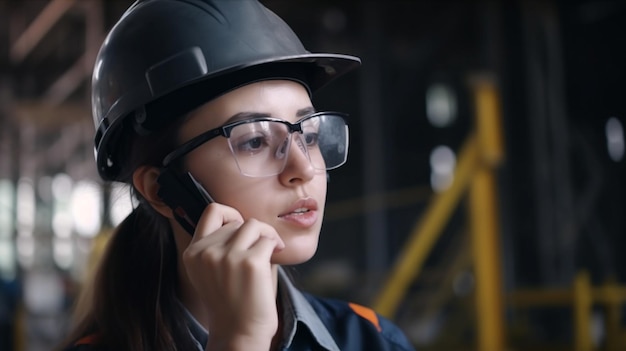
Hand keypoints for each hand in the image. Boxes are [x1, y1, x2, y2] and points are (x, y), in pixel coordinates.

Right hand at [182, 203, 284, 350]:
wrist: (239, 334)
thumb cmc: (233, 303)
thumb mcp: (214, 271)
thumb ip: (222, 245)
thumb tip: (245, 219)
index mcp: (193, 253)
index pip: (211, 211)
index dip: (231, 214)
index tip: (244, 230)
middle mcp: (206, 252)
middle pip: (238, 220)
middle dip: (254, 232)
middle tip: (264, 248)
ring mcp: (227, 256)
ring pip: (254, 225)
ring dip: (267, 235)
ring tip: (271, 250)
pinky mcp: (250, 262)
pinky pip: (268, 239)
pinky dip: (276, 245)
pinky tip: (276, 257)